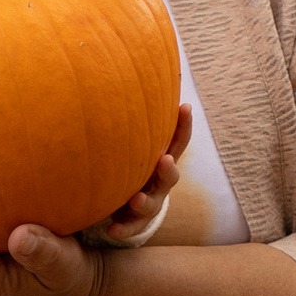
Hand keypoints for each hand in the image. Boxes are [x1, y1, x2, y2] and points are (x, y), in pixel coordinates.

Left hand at [92, 103, 194, 246]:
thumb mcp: (130, 141)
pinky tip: (111, 230)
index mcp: (160, 157)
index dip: (183, 125)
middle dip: (168, 168)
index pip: (176, 140)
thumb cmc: (126, 163)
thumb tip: (113, 64)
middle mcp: (158, 180)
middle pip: (169, 174)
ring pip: (152, 203)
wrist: (123, 204)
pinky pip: (130, 227)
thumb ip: (127, 114)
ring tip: (136, 200)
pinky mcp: (132, 221)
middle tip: (163, 160)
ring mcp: (148, 201)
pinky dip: (123, 228)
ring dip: (145, 201)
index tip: (184, 107)